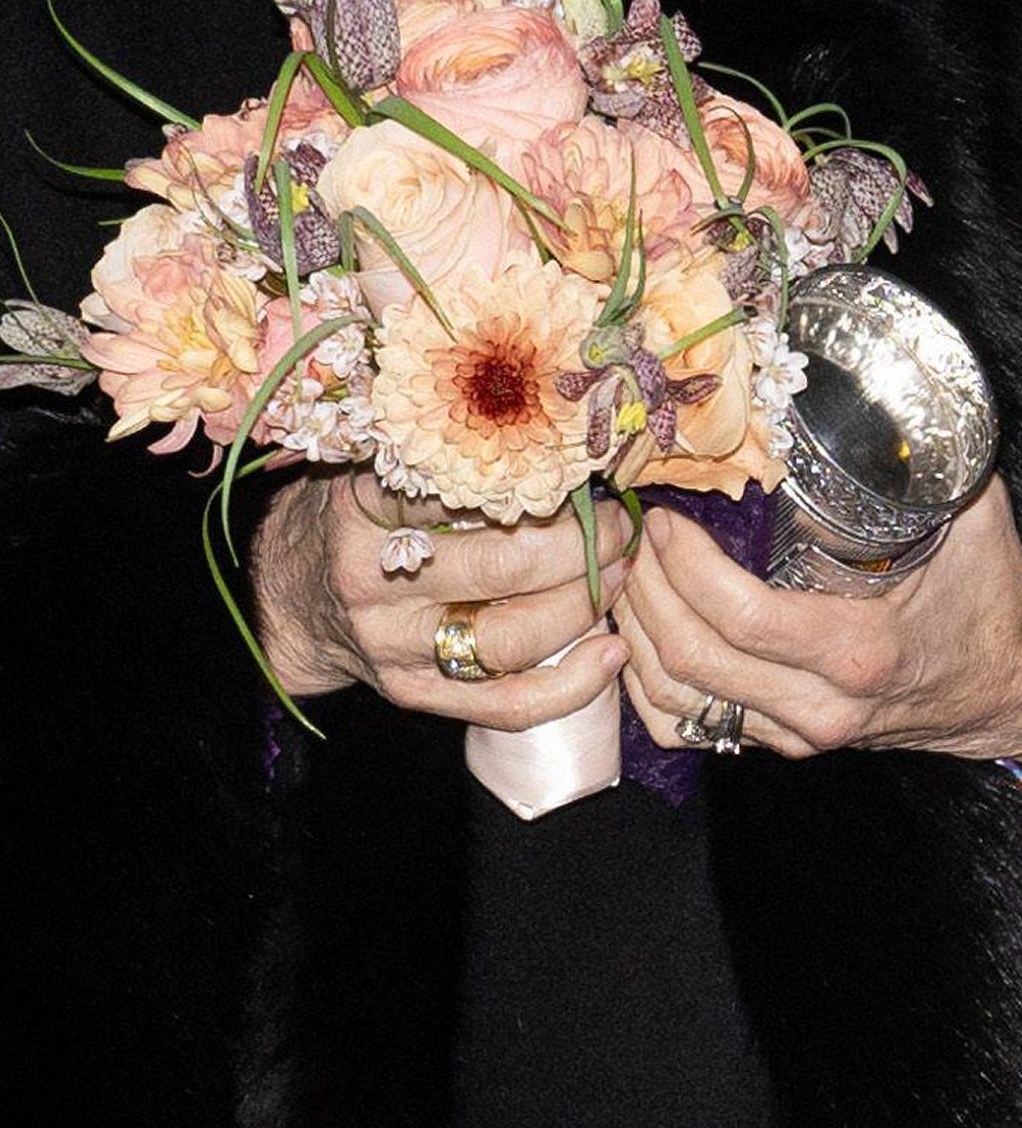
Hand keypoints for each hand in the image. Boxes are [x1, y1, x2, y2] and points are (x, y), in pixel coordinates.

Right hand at [252, 470, 630, 729]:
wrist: (293, 596)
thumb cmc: (354, 513)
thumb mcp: (374, 460)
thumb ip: (441, 448)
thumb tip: (549, 423)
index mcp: (365, 507)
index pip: (468, 491)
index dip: (544, 482)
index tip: (588, 470)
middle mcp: (375, 579)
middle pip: (506, 566)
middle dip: (585, 546)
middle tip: (621, 524)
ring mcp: (394, 645)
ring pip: (514, 638)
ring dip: (586, 605)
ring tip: (620, 573)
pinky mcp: (415, 694)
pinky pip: (505, 704)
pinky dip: (570, 686)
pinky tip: (611, 654)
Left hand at [614, 476, 1021, 764]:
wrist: (1016, 689)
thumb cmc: (991, 597)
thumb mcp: (969, 516)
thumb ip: (916, 453)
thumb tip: (862, 379)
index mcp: (859, 649)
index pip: (739, 616)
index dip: (684, 564)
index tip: (666, 516)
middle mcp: (822, 705)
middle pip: (689, 658)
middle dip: (645, 588)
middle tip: (635, 533)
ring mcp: (799, 735)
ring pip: (676, 697)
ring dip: (635, 632)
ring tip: (628, 572)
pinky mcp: (786, 745)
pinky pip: (689, 727)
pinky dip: (647, 683)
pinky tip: (638, 635)